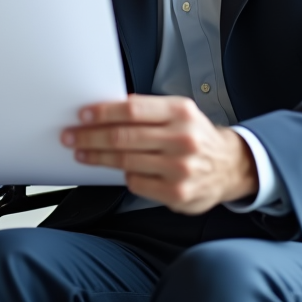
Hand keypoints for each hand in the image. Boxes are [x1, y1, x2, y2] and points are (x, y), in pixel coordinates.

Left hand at [62, 94, 258, 214]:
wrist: (230, 166)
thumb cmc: (196, 136)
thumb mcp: (179, 113)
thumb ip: (148, 110)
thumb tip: (107, 109)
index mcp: (180, 112)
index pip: (131, 110)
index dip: (102, 112)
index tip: (83, 115)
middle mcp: (182, 139)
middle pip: (123, 137)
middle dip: (90, 136)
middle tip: (71, 136)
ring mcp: (180, 168)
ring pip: (125, 161)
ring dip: (97, 157)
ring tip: (82, 152)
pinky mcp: (177, 193)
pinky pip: (136, 183)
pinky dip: (123, 175)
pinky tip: (117, 170)